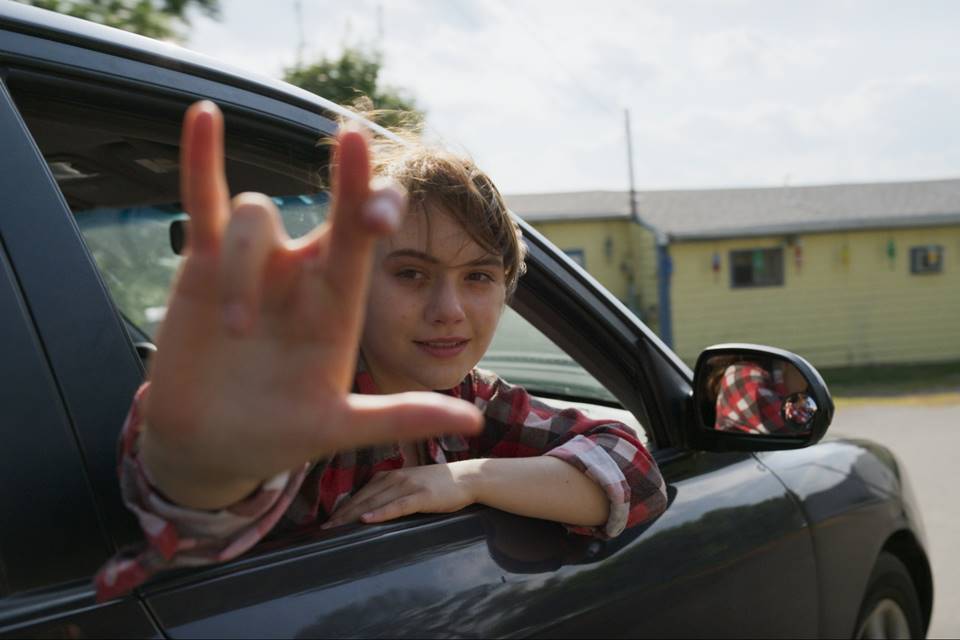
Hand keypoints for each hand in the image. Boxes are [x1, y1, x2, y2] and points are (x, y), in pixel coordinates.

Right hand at [140, 101, 481, 508]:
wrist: (211, 446)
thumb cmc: (279, 437)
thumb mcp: (339, 428)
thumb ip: (400, 416)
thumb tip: (473, 418)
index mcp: (338, 305)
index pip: (367, 243)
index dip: (379, 210)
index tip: (388, 205)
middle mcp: (302, 276)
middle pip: (332, 210)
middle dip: (350, 183)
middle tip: (358, 142)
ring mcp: (255, 266)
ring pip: (256, 218)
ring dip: (244, 267)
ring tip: (234, 331)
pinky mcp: (202, 265)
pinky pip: (203, 201)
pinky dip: (201, 158)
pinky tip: (203, 114)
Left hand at [322, 460, 482, 526]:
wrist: (467, 477)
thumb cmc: (439, 484)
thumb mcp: (410, 483)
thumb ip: (390, 492)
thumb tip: (370, 509)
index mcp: (390, 475)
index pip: (360, 492)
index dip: (342, 507)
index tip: (327, 521)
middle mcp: (395, 477)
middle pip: (362, 497)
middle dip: (341, 514)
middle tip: (324, 528)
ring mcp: (408, 485)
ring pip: (374, 501)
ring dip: (353, 515)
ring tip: (336, 527)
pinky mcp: (422, 496)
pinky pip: (397, 505)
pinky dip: (381, 512)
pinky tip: (367, 519)